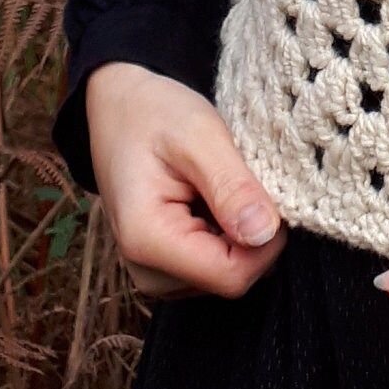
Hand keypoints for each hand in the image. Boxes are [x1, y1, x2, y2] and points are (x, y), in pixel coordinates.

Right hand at [85, 60, 285, 301]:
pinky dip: (227, 233)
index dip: (266, 241)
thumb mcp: (198, 135)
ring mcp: (156, 273)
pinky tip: (213, 198)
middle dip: (253, 233)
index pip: (231, 275)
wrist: (119, 111)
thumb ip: (232, 187)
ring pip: (228, 272)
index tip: (269, 192)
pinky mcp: (167, 267)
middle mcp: (148, 272)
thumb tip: (265, 234)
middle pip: (231, 277)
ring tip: (220, 185)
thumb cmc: (153, 115)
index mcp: (147, 241)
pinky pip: (216, 264)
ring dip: (240, 232)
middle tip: (241, 179)